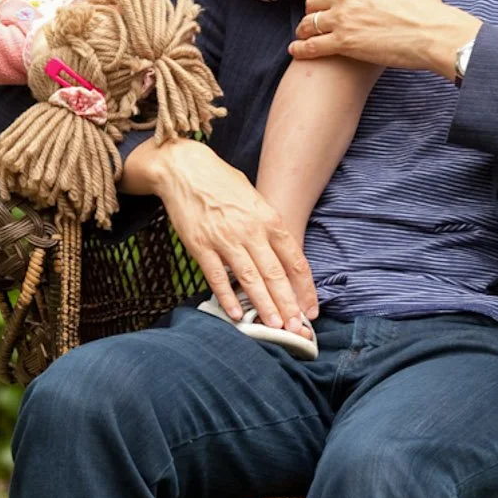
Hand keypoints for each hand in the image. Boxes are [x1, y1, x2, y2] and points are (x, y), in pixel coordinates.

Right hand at [122, 138, 316, 329]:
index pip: (295, 260)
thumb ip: (269, 228)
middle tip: (297, 329)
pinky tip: (236, 315)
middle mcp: (251, 230)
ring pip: (250, 278)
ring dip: (264, 305)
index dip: (305, 288)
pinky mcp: (200, 245)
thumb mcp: (255, 200)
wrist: (186, 169)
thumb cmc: (223, 185)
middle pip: (276, 273)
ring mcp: (224, 239)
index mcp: (269, 219)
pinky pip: (216, 276)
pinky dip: (227, 297)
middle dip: (288, 304)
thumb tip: (283, 259)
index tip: (311, 310)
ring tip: (275, 327)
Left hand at [289, 0, 479, 78]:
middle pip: (313, 0)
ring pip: (310, 23)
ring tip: (303, 35)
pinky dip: (302, 49)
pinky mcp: (344, 43)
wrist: (433, 34)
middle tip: (311, 16)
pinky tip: (296, 51)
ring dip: (304, 29)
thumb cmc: (424, 7)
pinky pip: (313, 46)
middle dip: (310, 9)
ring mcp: (343, 18)